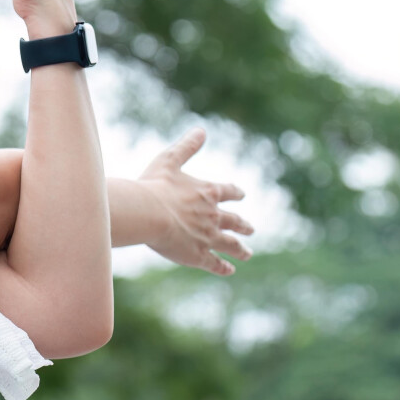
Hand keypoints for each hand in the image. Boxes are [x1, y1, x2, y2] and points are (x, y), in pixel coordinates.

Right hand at [136, 128, 253, 274]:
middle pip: (234, 221)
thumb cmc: (154, 186)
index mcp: (208, 193)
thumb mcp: (169, 160)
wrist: (148, 213)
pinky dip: (224, 266)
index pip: (228, 191)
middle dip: (243, 225)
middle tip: (251, 229)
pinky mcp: (199, 255)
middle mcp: (214, 216)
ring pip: (230, 244)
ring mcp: (208, 237)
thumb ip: (186, 147)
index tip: (241, 195)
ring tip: (247, 253)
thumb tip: (201, 130)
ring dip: (240, 249)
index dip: (235, 193)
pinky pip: (215, 263)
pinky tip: (230, 269)